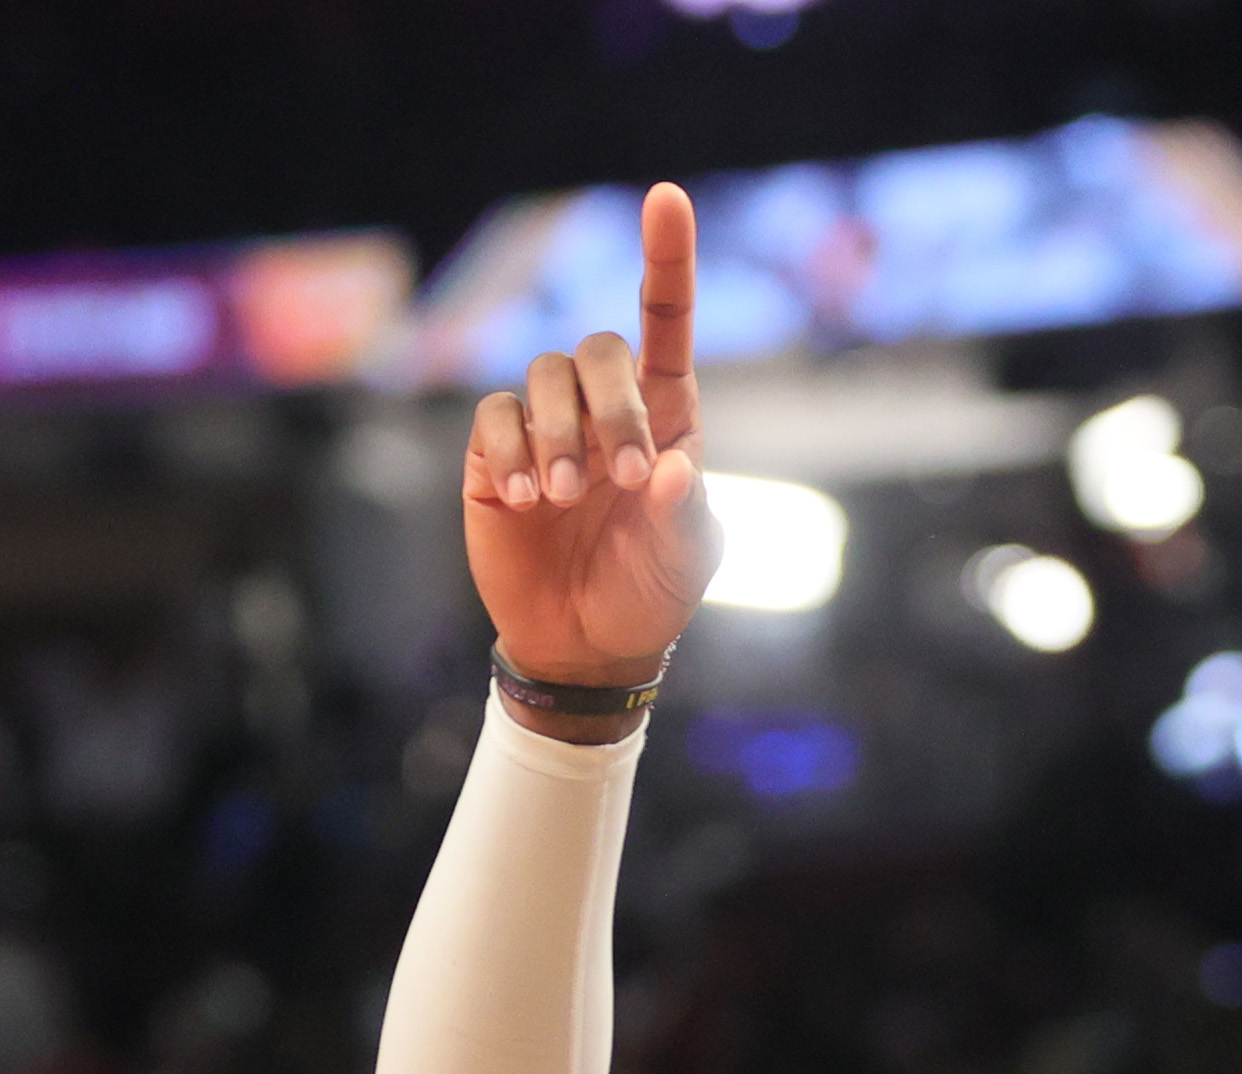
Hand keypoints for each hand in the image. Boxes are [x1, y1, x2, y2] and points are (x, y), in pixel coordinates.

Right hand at [461, 181, 719, 689]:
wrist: (587, 646)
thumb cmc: (650, 595)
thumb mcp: (687, 561)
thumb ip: (685, 513)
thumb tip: (673, 468)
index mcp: (665, 418)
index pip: (665, 323)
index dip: (666, 258)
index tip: (666, 198)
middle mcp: (605, 409)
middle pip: (599, 348)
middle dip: (613, 407)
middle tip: (625, 480)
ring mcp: (547, 427)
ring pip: (544, 376)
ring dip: (561, 436)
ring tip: (568, 500)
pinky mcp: (495, 455)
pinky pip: (494, 416)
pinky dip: (511, 451)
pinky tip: (528, 499)